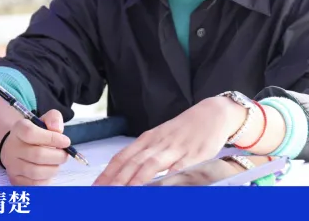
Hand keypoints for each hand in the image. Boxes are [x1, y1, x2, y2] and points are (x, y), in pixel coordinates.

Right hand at [0, 110, 71, 185]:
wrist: (18, 148)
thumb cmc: (36, 135)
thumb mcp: (44, 121)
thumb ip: (53, 119)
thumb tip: (57, 129)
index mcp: (19, 129)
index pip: (31, 133)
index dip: (52, 138)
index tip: (66, 142)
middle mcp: (12, 147)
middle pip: (37, 155)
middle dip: (58, 156)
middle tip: (64, 154)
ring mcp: (12, 165)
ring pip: (36, 172)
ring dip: (53, 168)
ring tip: (57, 163)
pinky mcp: (15, 179)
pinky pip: (34, 184)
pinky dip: (47, 179)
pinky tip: (48, 170)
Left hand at [93, 97, 243, 185]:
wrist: (212, 114)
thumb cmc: (183, 130)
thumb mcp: (159, 139)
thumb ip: (144, 155)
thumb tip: (125, 173)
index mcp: (147, 140)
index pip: (121, 158)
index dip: (107, 173)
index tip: (96, 187)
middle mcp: (157, 144)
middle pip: (132, 163)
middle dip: (117, 180)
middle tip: (104, 193)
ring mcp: (174, 148)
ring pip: (151, 165)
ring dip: (137, 180)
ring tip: (125, 192)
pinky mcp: (193, 154)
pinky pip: (179, 167)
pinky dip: (168, 176)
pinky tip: (161, 186)